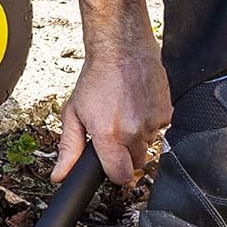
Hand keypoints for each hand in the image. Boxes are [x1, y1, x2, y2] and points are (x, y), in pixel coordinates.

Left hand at [51, 45, 172, 186]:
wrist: (122, 50)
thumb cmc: (96, 78)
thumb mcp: (73, 113)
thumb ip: (68, 148)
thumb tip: (60, 175)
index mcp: (109, 134)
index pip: (120, 176)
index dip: (113, 172)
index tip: (109, 163)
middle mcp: (133, 131)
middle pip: (136, 164)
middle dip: (125, 155)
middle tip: (114, 132)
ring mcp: (153, 123)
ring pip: (147, 147)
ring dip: (137, 138)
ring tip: (124, 114)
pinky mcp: (167, 114)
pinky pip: (159, 131)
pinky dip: (149, 124)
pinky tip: (137, 107)